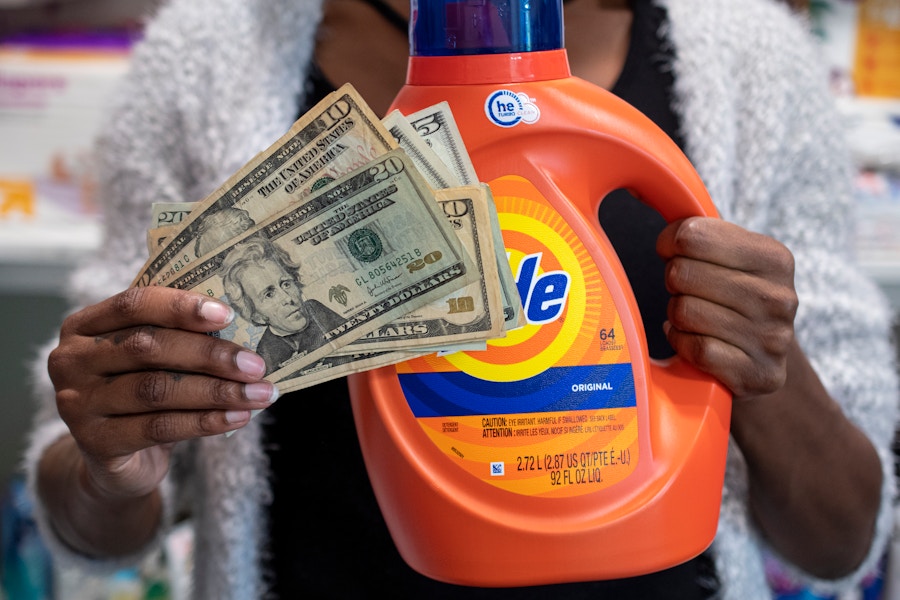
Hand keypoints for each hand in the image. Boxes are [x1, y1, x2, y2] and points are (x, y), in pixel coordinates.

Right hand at [47, 286, 277, 501]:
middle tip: (256, 364)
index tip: (229, 314)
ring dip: (217, 391)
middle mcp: (71, 360)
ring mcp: (77, 403)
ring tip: (259, 393)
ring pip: (157, 390)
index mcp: (85, 325)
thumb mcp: (153, 359)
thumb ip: (179, 335)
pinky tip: (239, 417)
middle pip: (148, 347)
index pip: (133, 304)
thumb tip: (240, 326)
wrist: (115, 461)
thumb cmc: (143, 392)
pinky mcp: (94, 442)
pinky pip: (159, 428)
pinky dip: (205, 421)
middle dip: (210, 354)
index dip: (181, 306)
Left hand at [656, 217, 797, 399]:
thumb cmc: (731, 299)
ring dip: (676, 316)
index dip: (669, 243)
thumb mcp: (730, 258)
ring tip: (693, 317)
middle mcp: (781, 297)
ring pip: (684, 311)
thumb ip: (698, 228)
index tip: (671, 252)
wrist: (764, 363)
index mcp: (774, 257)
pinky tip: (692, 340)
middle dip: (673, 283)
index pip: (692, 235)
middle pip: (682, 274)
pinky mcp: (758, 375)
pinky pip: (695, 349)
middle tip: (687, 291)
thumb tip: (646, 185)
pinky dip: (682, 344)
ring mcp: (772, 340)